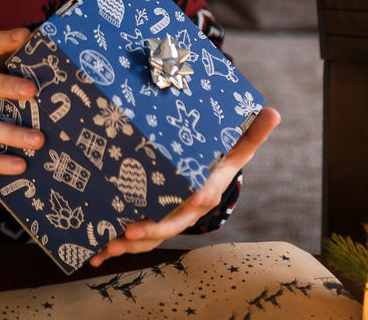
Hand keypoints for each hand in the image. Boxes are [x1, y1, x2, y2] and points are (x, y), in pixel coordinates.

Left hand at [88, 106, 281, 266]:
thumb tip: (274, 113)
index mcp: (205, 191)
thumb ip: (251, 134)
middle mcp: (187, 211)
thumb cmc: (220, 160)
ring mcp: (169, 220)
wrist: (209, 180)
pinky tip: (93, 254)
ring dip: (127, 245)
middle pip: (169, 225)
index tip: (179, 204)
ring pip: (149, 237)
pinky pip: (135, 239)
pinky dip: (114, 248)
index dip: (187, 203)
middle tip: (127, 233)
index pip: (199, 198)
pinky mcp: (153, 224)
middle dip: (148, 232)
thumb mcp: (236, 148)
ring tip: (106, 246)